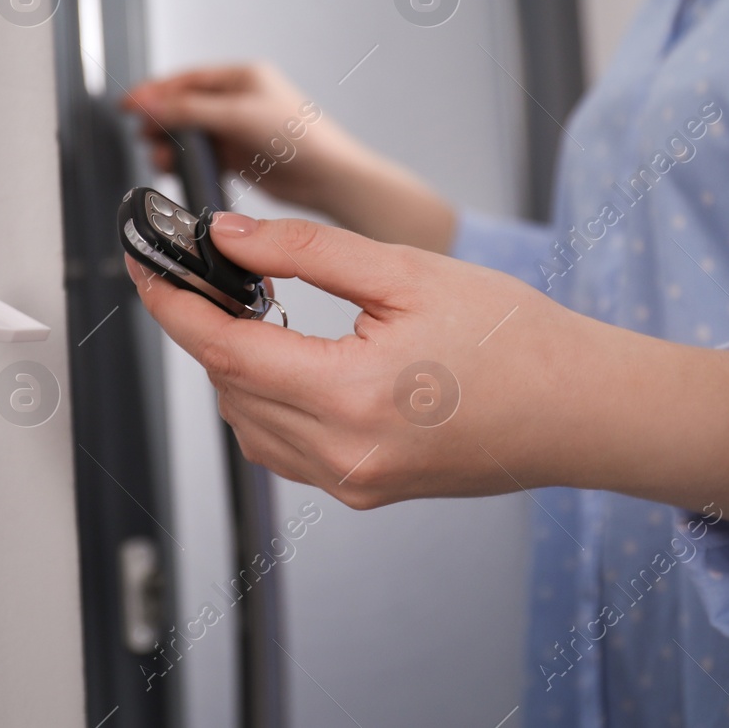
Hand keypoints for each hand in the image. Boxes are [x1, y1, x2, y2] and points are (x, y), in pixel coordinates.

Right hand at [122, 63, 346, 210]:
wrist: (327, 177)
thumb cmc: (299, 138)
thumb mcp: (237, 115)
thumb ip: (190, 110)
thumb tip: (150, 106)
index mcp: (242, 77)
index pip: (186, 80)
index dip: (154, 91)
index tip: (127, 104)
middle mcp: (239, 100)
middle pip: (185, 105)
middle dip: (160, 120)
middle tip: (141, 134)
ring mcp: (239, 128)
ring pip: (192, 133)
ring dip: (172, 144)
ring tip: (159, 157)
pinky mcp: (241, 155)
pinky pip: (203, 155)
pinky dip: (187, 161)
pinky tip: (175, 168)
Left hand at [126, 212, 728, 537]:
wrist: (584, 409)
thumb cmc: (517, 339)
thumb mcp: (406, 273)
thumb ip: (306, 252)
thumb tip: (228, 238)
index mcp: (351, 398)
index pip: (223, 351)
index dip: (172, 306)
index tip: (144, 268)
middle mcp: (344, 456)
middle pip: (228, 389)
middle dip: (201, 330)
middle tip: (196, 274)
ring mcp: (354, 482)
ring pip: (248, 425)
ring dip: (232, 369)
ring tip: (247, 311)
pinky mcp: (367, 490)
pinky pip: (284, 449)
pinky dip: (266, 403)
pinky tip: (287, 362)